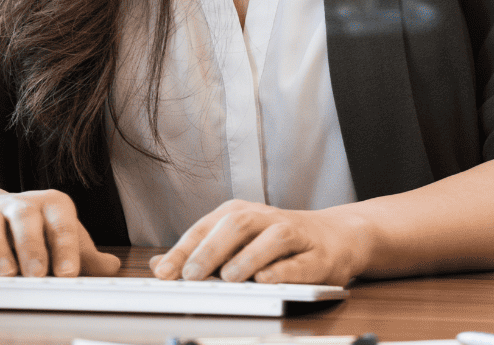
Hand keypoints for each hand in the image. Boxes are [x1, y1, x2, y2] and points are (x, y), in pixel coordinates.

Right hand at [0, 188, 121, 277]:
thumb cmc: (34, 230)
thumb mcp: (62, 237)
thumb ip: (86, 256)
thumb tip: (112, 266)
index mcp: (51, 204)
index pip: (61, 223)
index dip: (65, 247)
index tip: (68, 272)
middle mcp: (20, 206)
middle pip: (25, 221)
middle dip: (32, 249)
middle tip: (37, 274)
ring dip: (0, 252)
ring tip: (8, 274)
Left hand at [150, 199, 370, 285]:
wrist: (336, 236)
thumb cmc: (278, 242)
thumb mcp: (235, 242)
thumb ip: (199, 253)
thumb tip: (157, 265)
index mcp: (240, 214)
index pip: (206, 227)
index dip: (183, 250)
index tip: (165, 272)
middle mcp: (265, 219)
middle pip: (236, 224)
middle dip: (211, 250)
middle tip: (192, 275)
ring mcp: (295, 234)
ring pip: (271, 238)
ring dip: (248, 258)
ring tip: (229, 277)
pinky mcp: (318, 256)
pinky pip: (300, 262)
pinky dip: (282, 270)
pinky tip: (266, 280)